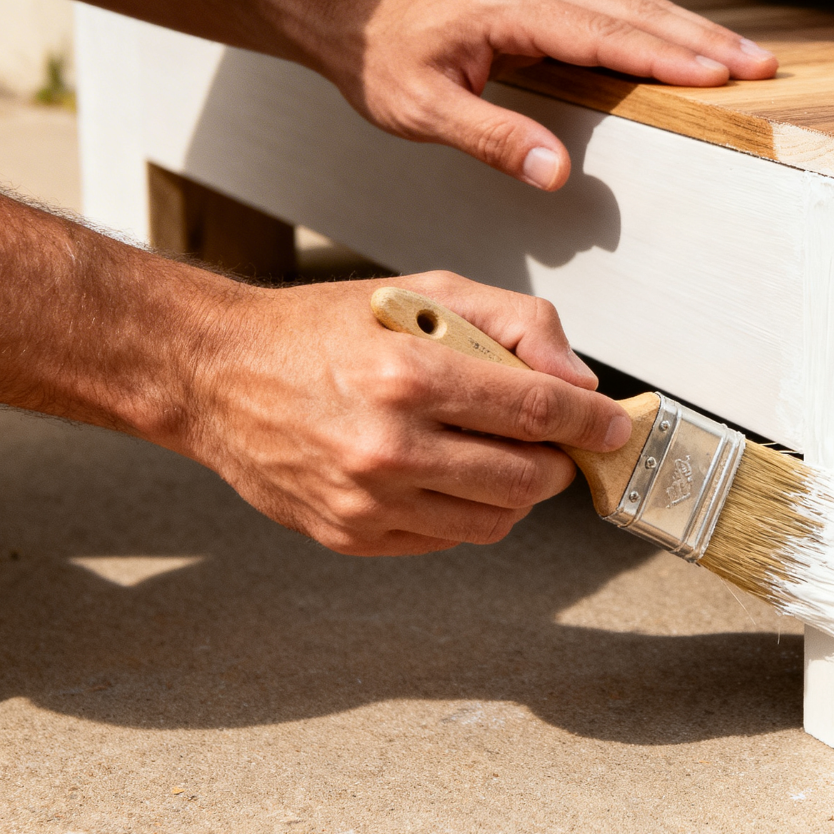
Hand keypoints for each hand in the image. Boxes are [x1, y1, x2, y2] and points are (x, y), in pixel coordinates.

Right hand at [181, 271, 630, 555]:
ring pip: (494, 521)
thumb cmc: (326, 329)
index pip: (535, 411)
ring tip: (501, 456)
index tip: (615, 426)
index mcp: (408, 376)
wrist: (218, 374)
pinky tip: (449, 475)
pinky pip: (447, 540)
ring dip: (518, 493)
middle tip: (555, 442)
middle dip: (558, 462)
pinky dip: (468, 513)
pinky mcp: (350, 536)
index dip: (591, 423)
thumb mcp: (427, 293)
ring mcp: (366, 501)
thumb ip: (517, 325)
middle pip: (525, 479)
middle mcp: (387, 447)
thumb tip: (580, 384)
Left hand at [319, 0, 778, 190]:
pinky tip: (688, 48)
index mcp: (510, 8)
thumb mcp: (423, 110)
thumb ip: (493, 139)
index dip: (664, 58)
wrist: (348, 16)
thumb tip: (556, 172)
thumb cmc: (379, 60)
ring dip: (691, 33)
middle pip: (636, 12)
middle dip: (703, 41)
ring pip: (633, 6)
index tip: (715, 77)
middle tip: (759, 67)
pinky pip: (615, 10)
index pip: (604, 35)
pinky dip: (661, 29)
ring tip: (743, 59)